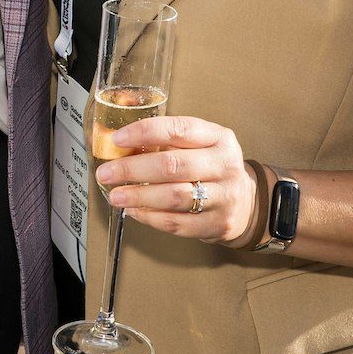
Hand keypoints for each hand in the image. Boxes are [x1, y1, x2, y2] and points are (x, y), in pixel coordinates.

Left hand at [95, 115, 260, 244]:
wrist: (246, 203)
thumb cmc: (211, 168)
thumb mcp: (200, 145)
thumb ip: (166, 142)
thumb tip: (119, 146)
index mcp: (218, 138)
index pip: (178, 129)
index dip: (144, 133)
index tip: (117, 140)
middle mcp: (224, 165)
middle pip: (172, 165)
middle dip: (133, 169)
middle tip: (106, 173)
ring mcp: (224, 196)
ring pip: (174, 196)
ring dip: (138, 196)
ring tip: (116, 195)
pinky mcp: (217, 224)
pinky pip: (177, 223)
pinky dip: (150, 218)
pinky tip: (134, 211)